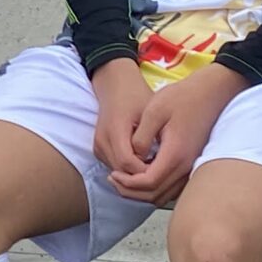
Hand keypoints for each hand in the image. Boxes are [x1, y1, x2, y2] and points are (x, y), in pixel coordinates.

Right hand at [90, 57, 152, 177]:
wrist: (115, 85)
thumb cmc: (136, 95)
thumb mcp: (149, 112)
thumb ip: (151, 137)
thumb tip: (159, 162)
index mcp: (115, 129)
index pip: (128, 163)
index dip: (145, 171)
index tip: (163, 168)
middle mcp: (102, 140)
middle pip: (121, 171)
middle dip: (141, 176)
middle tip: (163, 173)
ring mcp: (98, 145)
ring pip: (117, 172)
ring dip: (135, 174)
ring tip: (155, 168)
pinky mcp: (98, 148)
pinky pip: (114, 166)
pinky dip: (128, 169)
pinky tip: (144, 162)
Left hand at [109, 64, 244, 205]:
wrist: (209, 93)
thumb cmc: (182, 98)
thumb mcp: (154, 111)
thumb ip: (141, 137)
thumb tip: (133, 158)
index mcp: (175, 154)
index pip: (148, 182)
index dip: (127, 183)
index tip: (113, 174)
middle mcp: (186, 166)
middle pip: (155, 195)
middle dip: (131, 191)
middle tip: (114, 180)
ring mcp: (191, 167)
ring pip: (164, 195)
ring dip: (142, 192)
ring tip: (124, 180)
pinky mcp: (191, 164)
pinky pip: (171, 187)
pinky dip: (154, 188)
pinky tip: (142, 174)